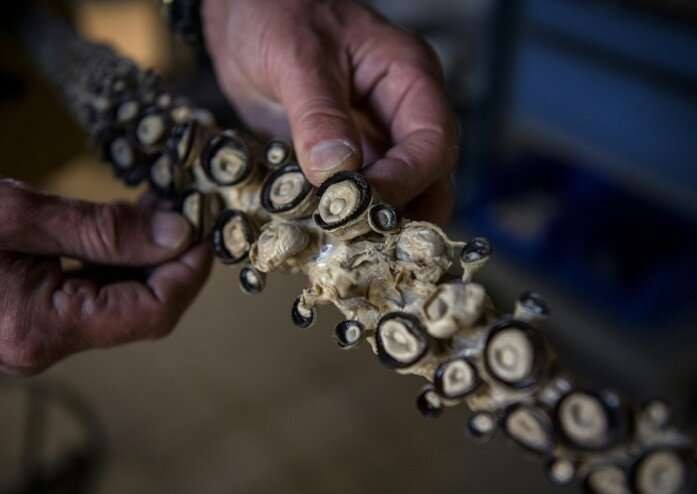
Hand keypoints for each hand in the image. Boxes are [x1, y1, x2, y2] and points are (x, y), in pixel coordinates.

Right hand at [0, 179, 211, 374]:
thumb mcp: (17, 217)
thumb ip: (102, 229)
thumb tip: (178, 234)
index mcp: (43, 329)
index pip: (153, 312)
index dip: (189, 271)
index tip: (204, 229)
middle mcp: (44, 346)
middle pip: (142, 309)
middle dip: (172, 259)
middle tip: (186, 210)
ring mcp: (38, 338)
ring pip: (119, 302)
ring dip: (145, 257)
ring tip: (159, 210)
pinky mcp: (32, 321)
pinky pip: (90, 296)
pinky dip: (114, 262)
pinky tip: (126, 227)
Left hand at [203, 0, 457, 223]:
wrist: (244, 13)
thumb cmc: (275, 13)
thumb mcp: (295, 57)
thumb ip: (318, 114)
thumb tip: (337, 174)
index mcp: (408, 79)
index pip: (432, 143)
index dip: (405, 180)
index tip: (360, 206)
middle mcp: (401, 114)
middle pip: (431, 179)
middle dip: (404, 215)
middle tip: (363, 245)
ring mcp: (376, 139)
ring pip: (400, 196)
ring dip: (375, 225)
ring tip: (341, 248)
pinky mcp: (347, 159)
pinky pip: (359, 197)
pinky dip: (346, 220)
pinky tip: (322, 236)